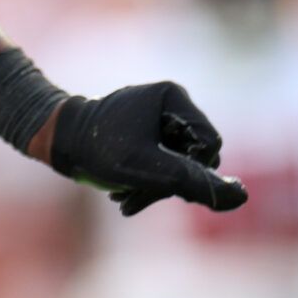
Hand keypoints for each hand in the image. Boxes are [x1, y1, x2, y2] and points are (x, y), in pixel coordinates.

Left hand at [41, 82, 247, 216]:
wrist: (55, 141)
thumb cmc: (96, 149)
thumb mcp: (146, 169)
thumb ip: (191, 181)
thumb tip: (241, 196)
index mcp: (173, 97)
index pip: (210, 144)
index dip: (192, 170)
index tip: (158, 181)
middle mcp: (170, 103)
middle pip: (196, 156)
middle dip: (169, 181)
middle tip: (136, 195)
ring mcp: (159, 119)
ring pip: (180, 165)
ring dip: (156, 187)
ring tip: (125, 199)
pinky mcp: (148, 134)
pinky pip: (164, 165)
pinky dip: (147, 183)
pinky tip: (123, 197)